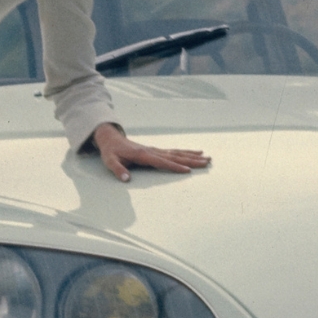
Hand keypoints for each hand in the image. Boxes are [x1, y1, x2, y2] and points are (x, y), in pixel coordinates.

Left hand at [89, 123, 208, 181]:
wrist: (111, 139)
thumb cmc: (111, 152)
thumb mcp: (110, 161)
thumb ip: (118, 170)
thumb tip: (126, 179)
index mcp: (143, 155)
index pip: (162, 162)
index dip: (175, 166)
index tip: (188, 170)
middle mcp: (152, 151)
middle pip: (176, 156)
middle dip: (192, 159)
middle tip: (207, 161)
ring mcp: (156, 150)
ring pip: (178, 153)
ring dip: (193, 155)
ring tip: (207, 157)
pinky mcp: (156, 150)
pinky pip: (174, 152)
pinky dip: (186, 152)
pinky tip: (195, 153)